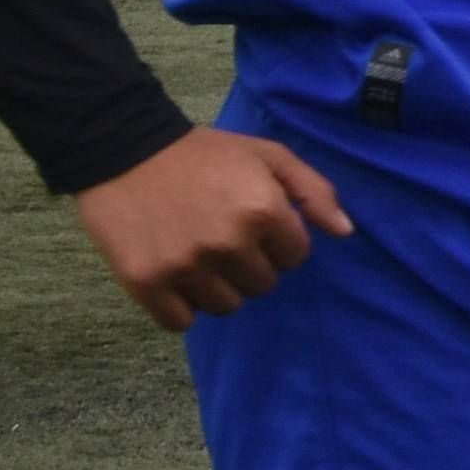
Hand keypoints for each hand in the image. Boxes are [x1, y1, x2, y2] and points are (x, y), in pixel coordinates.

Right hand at [69, 125, 352, 330]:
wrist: (123, 147)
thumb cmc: (203, 153)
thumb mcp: (268, 156)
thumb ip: (313, 191)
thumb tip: (345, 232)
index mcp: (264, 210)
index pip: (295, 257)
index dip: (277, 242)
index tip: (252, 226)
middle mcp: (228, 242)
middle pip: (262, 285)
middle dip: (249, 265)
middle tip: (221, 238)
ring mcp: (186, 266)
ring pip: (226, 306)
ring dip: (217, 288)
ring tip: (197, 255)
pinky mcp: (145, 282)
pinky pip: (180, 322)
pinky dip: (180, 307)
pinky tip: (173, 276)